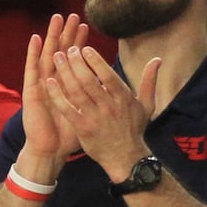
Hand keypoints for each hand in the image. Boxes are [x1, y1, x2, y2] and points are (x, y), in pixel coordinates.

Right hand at [18, 14, 88, 169]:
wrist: (51, 149)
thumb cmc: (71, 134)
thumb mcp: (91, 113)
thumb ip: (101, 99)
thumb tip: (115, 90)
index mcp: (68, 86)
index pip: (75, 60)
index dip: (80, 43)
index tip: (86, 27)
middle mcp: (54, 82)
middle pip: (61, 53)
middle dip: (67, 34)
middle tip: (72, 15)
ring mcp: (41, 85)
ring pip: (47, 55)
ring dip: (51, 37)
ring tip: (56, 19)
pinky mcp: (32, 92)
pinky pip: (32, 70)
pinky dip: (33, 54)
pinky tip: (36, 39)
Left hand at [45, 45, 157, 178]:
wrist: (126, 157)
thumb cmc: (134, 129)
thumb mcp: (147, 105)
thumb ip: (149, 81)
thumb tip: (157, 59)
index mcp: (123, 98)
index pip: (108, 75)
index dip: (96, 61)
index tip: (85, 49)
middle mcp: (109, 106)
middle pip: (89, 81)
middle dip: (76, 63)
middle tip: (67, 50)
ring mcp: (94, 117)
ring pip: (77, 91)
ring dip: (65, 73)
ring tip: (56, 58)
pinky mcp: (82, 128)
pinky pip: (67, 108)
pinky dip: (57, 95)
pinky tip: (49, 82)